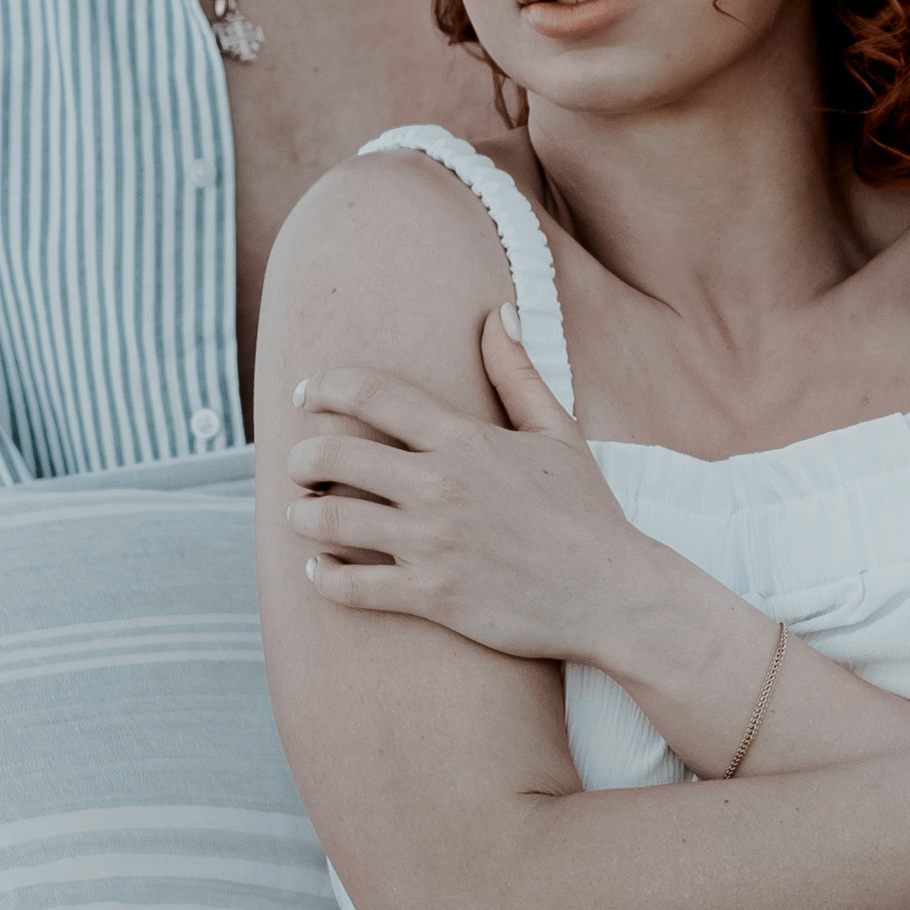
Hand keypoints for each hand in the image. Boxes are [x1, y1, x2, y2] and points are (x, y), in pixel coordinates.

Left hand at [286, 310, 658, 661]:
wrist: (611, 593)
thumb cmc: (585, 512)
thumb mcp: (557, 432)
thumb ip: (518, 372)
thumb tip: (499, 312)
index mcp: (463, 440)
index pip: (371, 394)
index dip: (326, 386)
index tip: (305, 393)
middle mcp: (439, 486)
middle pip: (333, 455)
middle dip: (301, 458)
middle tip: (298, 466)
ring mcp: (431, 543)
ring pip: (330, 521)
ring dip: (302, 516)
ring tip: (302, 515)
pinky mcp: (431, 596)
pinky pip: (350, 586)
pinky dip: (322, 576)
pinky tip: (319, 570)